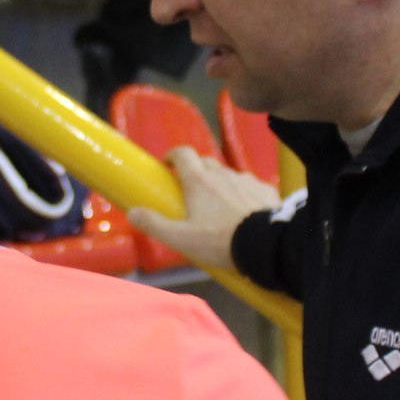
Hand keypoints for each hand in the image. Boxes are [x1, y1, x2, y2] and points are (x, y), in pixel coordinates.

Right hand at [129, 148, 281, 273]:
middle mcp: (223, 174)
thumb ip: (155, 225)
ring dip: (220, 184)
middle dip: (195, 171)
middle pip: (205, 162)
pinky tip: (244, 212)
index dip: (173, 155)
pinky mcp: (266, 190)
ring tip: (219, 207)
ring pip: (228, 175)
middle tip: (190, 191)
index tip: (168, 165)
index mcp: (199, 181)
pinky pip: (250, 186)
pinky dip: (243, 194)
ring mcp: (247, 180)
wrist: (266, 246)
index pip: (183, 154)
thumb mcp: (182, 239)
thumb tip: (133, 213)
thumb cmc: (220, 241)